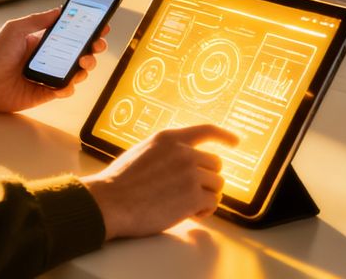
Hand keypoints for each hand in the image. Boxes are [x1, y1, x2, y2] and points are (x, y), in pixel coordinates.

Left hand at [0, 8, 107, 112]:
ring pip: (76, 72)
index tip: (102, 26)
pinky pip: (64, 90)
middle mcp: (49, 58)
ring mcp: (48, 76)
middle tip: (95, 46)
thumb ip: (38, 20)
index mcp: (43, 41)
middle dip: (93, 49)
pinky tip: (64, 84)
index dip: (88, 31)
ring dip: (85, 68)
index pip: (71, 34)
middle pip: (80, 53)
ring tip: (82, 63)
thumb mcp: (15, 30)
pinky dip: (68, 87)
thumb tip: (60, 10)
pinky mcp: (45, 93)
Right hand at [82, 125, 238, 238]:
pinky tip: (190, 214)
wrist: (110, 201)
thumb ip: (166, 152)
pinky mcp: (193, 197)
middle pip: (215, 164)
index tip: (235, 142)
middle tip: (190, 191)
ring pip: (217, 185)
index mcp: (168, 138)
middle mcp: (183, 152)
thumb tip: (187, 162)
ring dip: (206, 196)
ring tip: (187, 204)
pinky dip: (204, 211)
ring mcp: (190, 174)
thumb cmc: (120, 182)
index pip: (205, 130)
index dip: (224, 136)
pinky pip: (213, 203)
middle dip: (206, 178)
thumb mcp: (142, 152)